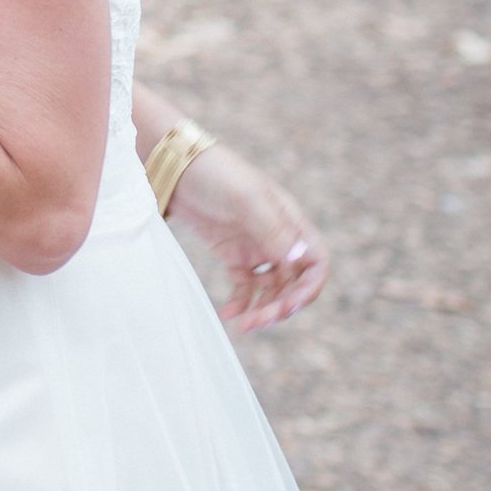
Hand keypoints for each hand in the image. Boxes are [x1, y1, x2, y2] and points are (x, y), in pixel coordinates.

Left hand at [165, 140, 328, 331]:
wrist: (174, 166)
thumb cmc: (216, 174)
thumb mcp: (246, 199)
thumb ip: (273, 229)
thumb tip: (301, 259)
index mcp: (291, 222)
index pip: (316, 262)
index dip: (309, 288)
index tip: (290, 306)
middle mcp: (277, 236)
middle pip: (293, 282)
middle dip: (282, 305)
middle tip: (260, 321)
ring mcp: (254, 246)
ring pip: (270, 288)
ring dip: (262, 308)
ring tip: (243, 324)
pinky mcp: (231, 253)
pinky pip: (244, 286)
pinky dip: (241, 302)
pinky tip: (229, 314)